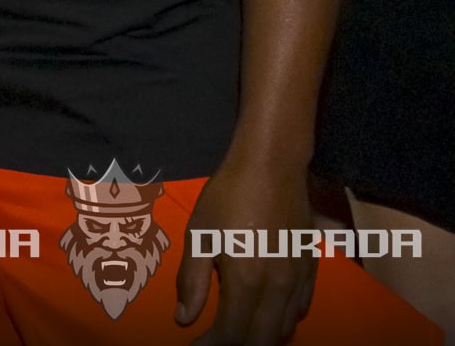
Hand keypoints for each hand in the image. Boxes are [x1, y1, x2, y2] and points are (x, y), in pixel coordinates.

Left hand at [175, 157, 317, 345]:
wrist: (272, 168)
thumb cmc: (228, 197)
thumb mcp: (199, 235)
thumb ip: (192, 281)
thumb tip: (184, 319)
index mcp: (247, 281)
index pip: (232, 335)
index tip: (195, 345)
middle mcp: (278, 288)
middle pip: (262, 339)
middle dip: (236, 345)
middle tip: (213, 340)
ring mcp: (299, 280)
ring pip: (284, 328)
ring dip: (259, 335)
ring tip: (235, 329)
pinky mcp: (311, 269)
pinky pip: (300, 309)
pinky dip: (280, 319)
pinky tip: (264, 311)